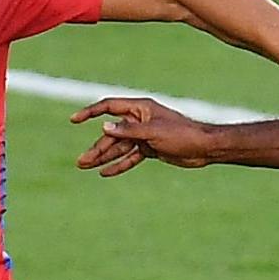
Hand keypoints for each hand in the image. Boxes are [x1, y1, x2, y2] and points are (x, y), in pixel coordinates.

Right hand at [71, 98, 213, 176]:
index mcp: (140, 109)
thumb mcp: (153, 133)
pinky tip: (105, 172)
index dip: (91, 113)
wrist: (204, 148)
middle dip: (96, 148)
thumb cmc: (182, 134)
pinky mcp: (149, 149)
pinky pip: (129, 157)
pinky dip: (118, 164)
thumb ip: (128, 131)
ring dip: (103, 157)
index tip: (74, 120)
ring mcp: (143, 135)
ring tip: (85, 166)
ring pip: (118, 147)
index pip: (109, 107)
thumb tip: (104, 127)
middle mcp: (139, 120)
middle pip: (111, 134)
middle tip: (80, 162)